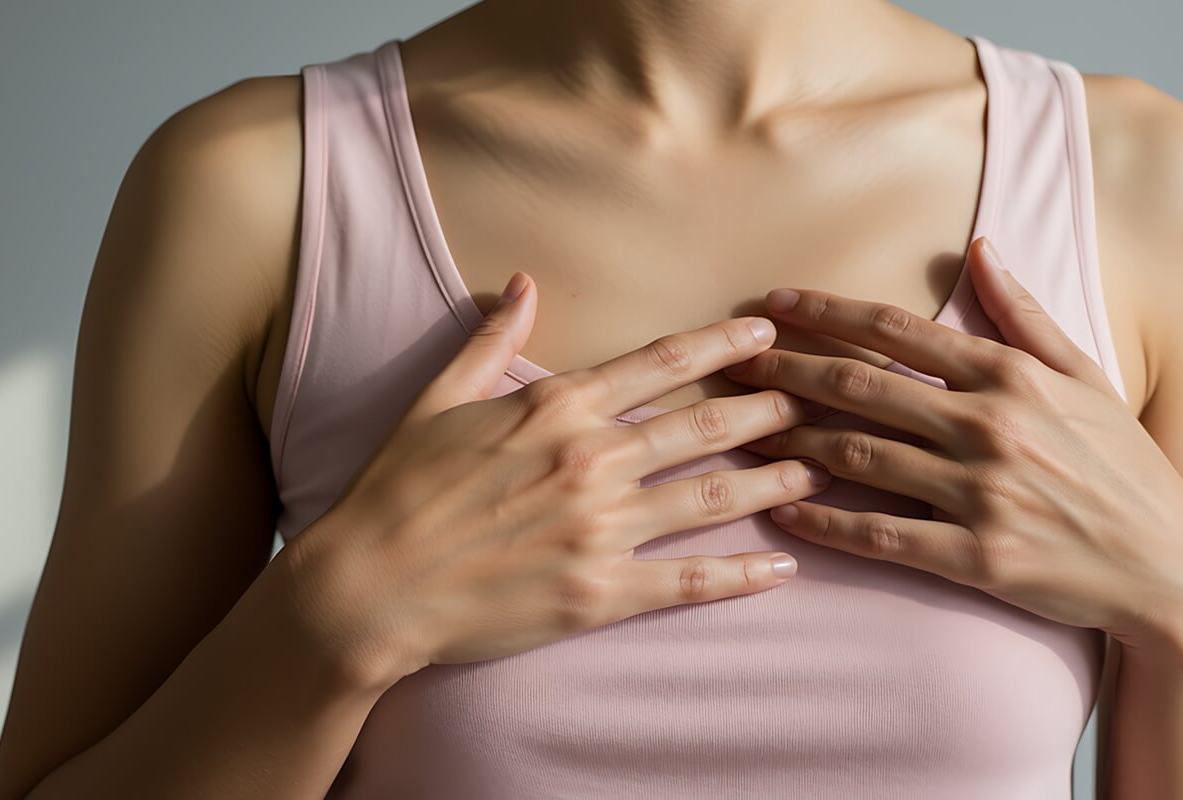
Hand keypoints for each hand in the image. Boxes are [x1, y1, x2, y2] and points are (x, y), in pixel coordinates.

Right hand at [273, 272, 828, 686]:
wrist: (364, 587)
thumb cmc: (396, 490)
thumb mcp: (437, 399)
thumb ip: (491, 340)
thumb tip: (523, 283)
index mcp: (556, 406)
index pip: (660, 362)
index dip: (724, 345)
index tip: (770, 336)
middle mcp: (589, 459)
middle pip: (703, 424)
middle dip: (768, 408)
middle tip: (815, 399)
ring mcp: (599, 529)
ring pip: (711, 497)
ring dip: (772, 480)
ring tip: (818, 468)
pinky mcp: (597, 594)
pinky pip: (687, 582)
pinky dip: (741, 576)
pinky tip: (782, 569)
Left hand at [727, 237, 1182, 656]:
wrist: (1172, 566)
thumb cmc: (1125, 466)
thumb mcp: (1086, 377)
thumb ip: (1025, 315)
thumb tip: (982, 247)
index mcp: (1011, 375)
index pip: (898, 329)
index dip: (827, 312)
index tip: (772, 304)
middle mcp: (990, 426)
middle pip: (861, 387)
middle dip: (786, 371)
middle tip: (731, 364)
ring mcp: (982, 494)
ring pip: (860, 456)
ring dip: (791, 441)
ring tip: (739, 431)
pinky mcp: (978, 558)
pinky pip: (881, 535)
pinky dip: (826, 520)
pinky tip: (784, 508)